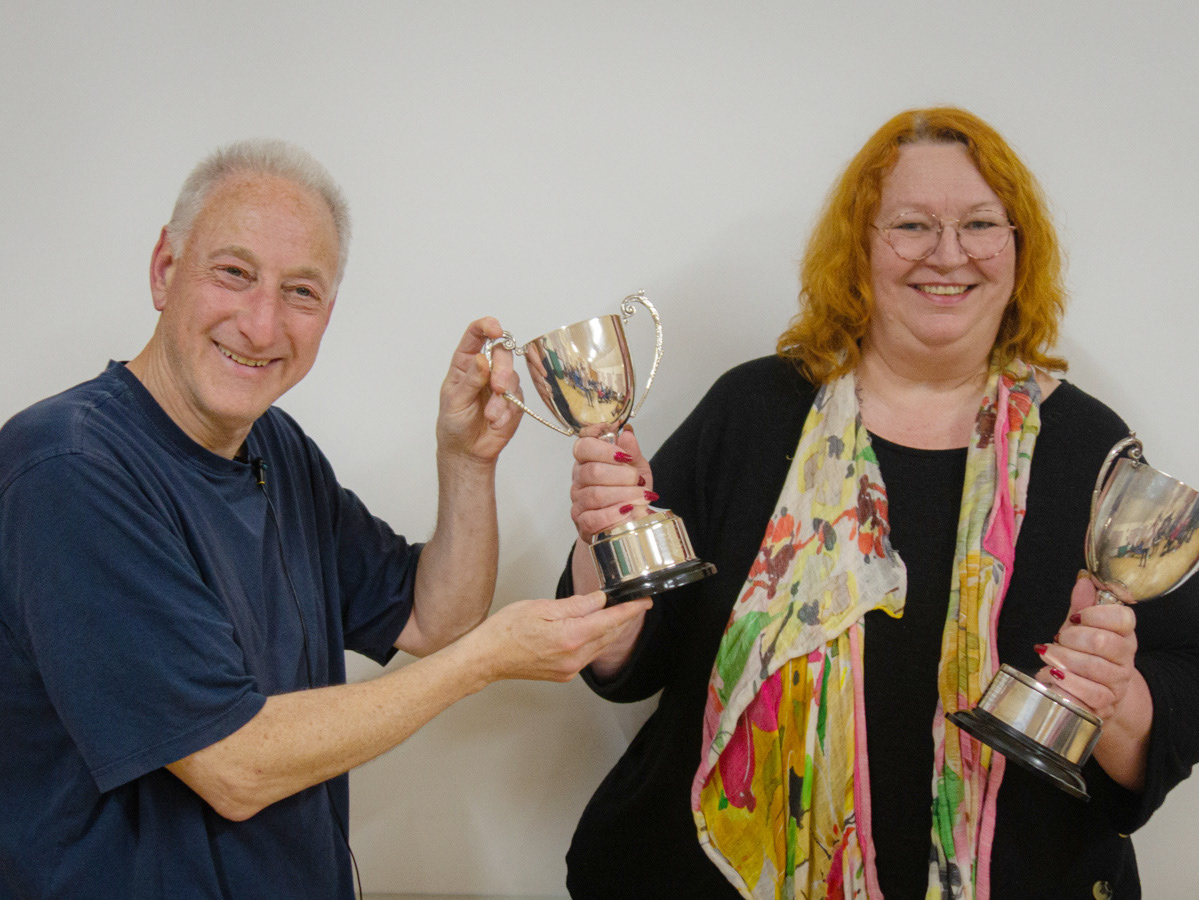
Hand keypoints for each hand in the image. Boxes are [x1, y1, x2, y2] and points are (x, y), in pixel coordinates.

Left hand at [435, 318, 521, 465]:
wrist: (467, 450)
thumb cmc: (454, 423)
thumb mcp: (455, 401)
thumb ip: (470, 380)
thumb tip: (483, 359)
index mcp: (466, 363)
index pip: (476, 335)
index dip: (486, 327)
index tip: (496, 330)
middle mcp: (486, 369)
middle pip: (502, 352)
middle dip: (502, 369)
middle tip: (498, 387)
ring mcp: (501, 384)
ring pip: (512, 376)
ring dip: (503, 398)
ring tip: (490, 416)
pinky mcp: (514, 401)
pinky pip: (518, 399)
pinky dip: (507, 412)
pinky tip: (496, 422)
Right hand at [471, 591, 652, 682]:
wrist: (487, 658)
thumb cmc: (506, 631)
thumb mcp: (541, 607)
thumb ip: (574, 605)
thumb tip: (599, 600)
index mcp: (570, 637)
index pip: (609, 621)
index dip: (630, 610)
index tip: (644, 601)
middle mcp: (574, 657)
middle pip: (609, 635)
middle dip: (625, 618)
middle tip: (637, 603)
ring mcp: (570, 669)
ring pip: (600, 646)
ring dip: (612, 630)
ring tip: (621, 613)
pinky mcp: (564, 674)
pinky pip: (589, 655)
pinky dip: (597, 641)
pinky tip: (597, 629)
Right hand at [570, 428, 655, 543]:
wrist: (626, 522)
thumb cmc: (628, 492)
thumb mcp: (636, 468)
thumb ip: (632, 451)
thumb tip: (627, 434)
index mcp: (588, 460)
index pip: (583, 446)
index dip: (603, 447)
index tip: (623, 454)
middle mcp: (579, 479)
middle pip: (592, 471)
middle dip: (621, 475)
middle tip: (637, 480)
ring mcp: (578, 502)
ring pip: (595, 495)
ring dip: (623, 495)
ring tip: (640, 496)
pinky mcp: (582, 523)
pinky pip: (593, 518)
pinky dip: (614, 514)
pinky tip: (627, 510)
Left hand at [1034, 573, 1138, 720]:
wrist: (1093, 691)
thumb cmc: (1083, 654)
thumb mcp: (1080, 628)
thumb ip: (1082, 605)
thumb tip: (1084, 581)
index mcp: (1124, 633)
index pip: (1123, 618)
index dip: (1096, 614)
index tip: (1077, 618)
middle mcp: (1126, 658)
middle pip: (1104, 643)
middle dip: (1073, 638)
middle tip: (1058, 639)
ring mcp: (1118, 683)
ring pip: (1096, 669)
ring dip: (1065, 660)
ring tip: (1048, 655)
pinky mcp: (1106, 705)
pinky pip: (1091, 695)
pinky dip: (1068, 685)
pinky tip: (1051, 676)